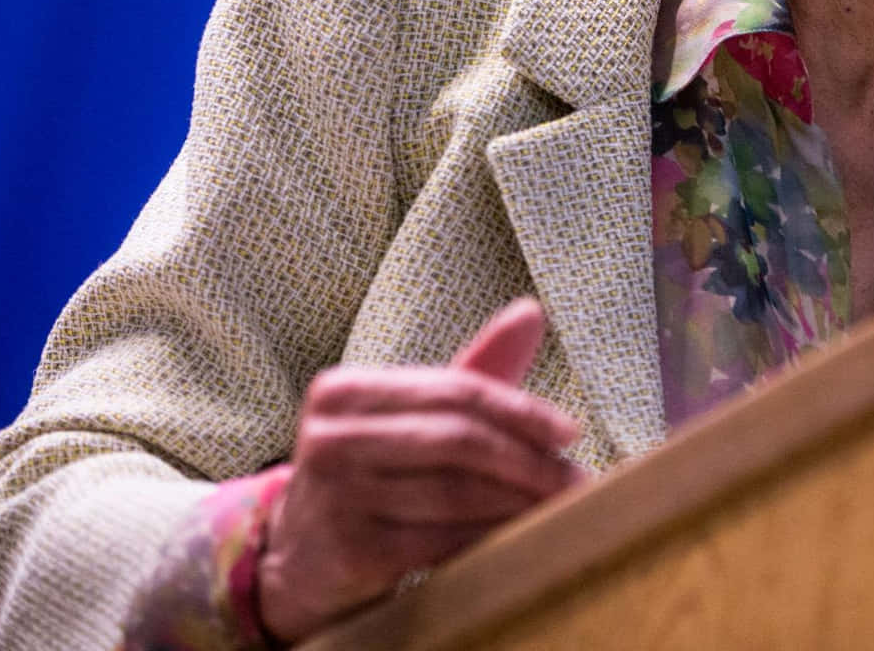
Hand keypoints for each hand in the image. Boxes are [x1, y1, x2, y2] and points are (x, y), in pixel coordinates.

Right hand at [256, 297, 583, 642]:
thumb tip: (531, 312)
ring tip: (560, 506)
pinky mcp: (351, 550)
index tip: (570, 431)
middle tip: (575, 477)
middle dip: (528, 459)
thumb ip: (472, 370)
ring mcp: (336, 495)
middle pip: (458, 439)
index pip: (454, 390)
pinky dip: (493, 536)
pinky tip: (523, 538)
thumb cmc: (370, 479)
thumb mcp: (409, 420)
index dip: (520, 409)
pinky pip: (443, 539)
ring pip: (457, 491)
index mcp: (344, 390)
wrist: (298, 562)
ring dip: (521, 501)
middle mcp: (331, 437)